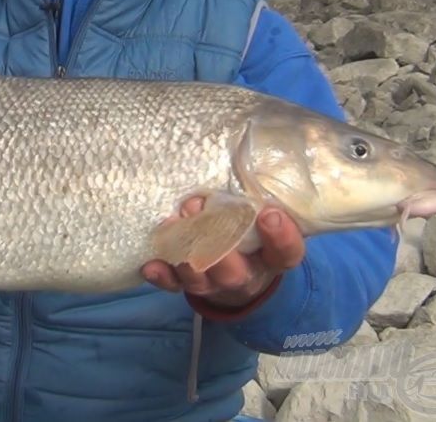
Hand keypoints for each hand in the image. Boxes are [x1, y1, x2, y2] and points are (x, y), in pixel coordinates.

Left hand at [141, 197, 304, 309]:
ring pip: (199, 279)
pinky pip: (173, 286)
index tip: (270, 213)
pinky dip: (161, 275)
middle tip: (198, 205)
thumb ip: (260, 196)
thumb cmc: (254, 235)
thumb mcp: (266, 218)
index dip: (281, 237)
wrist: (242, 276)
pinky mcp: (188, 286)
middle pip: (233, 272)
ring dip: (182, 251)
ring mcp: (214, 284)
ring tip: (171, 221)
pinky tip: (150, 264)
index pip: (285, 252)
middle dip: (214, 241)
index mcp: (272, 258)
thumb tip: (243, 149)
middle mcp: (245, 275)